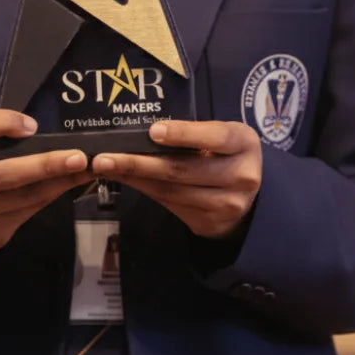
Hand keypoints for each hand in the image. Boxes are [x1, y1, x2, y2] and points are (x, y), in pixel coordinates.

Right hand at [0, 109, 91, 260]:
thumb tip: (38, 130)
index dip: (2, 122)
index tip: (32, 125)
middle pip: (3, 172)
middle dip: (45, 164)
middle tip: (78, 157)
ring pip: (22, 197)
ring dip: (58, 183)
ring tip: (84, 169)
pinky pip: (27, 212)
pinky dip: (51, 196)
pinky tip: (68, 184)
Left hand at [92, 120, 261, 238]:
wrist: (250, 199)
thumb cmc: (227, 154)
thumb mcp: (222, 136)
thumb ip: (196, 133)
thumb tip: (147, 131)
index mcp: (244, 145)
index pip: (215, 137)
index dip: (184, 134)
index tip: (153, 131)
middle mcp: (240, 177)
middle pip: (184, 169)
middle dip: (140, 162)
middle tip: (105, 156)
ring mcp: (225, 205)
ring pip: (171, 190)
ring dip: (134, 178)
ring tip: (106, 166)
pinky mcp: (208, 223)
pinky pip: (169, 204)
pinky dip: (144, 189)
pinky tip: (125, 178)